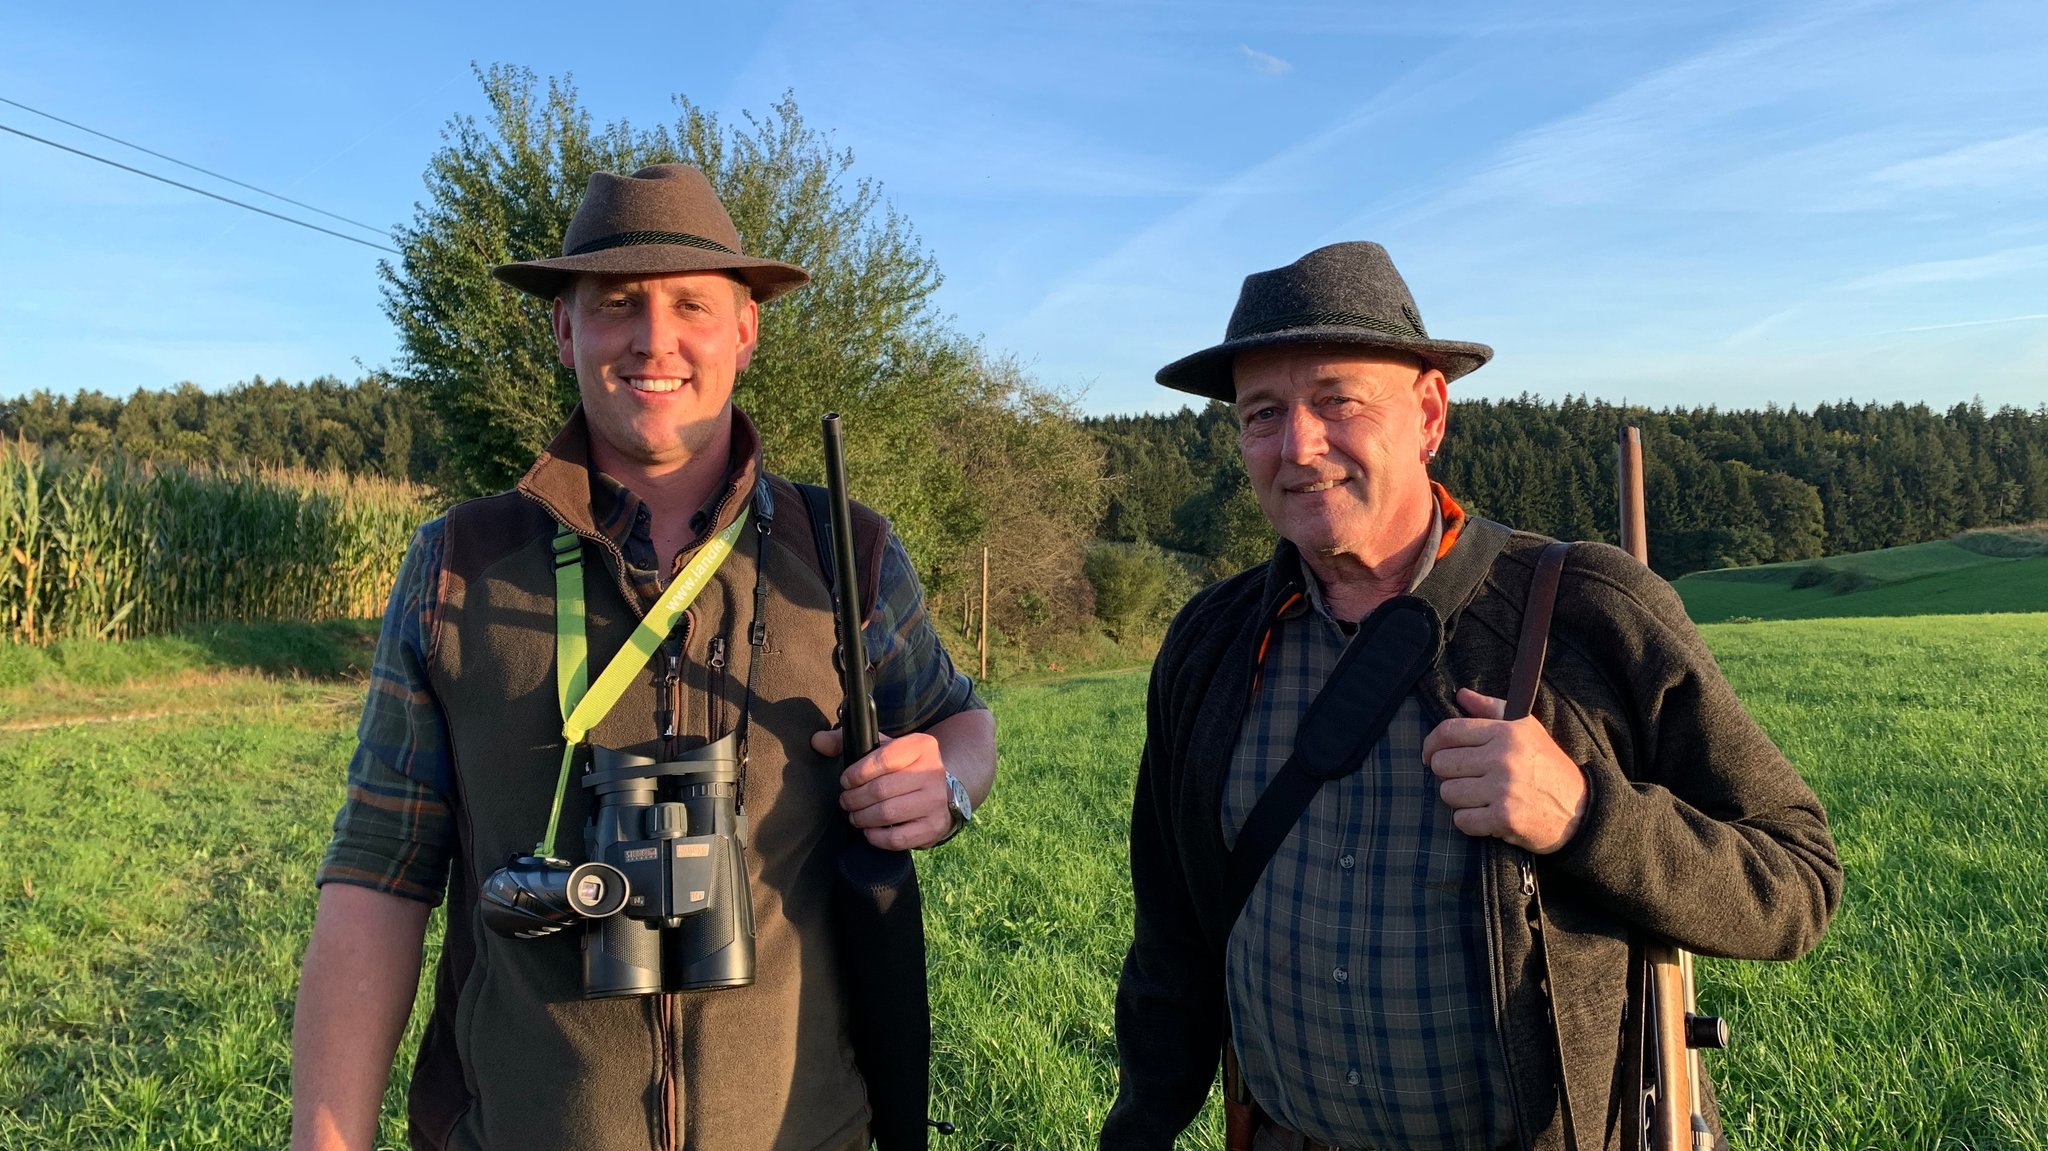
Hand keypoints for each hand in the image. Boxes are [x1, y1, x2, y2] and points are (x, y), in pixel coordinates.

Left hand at [810, 727, 952, 850]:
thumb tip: (817, 741)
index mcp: (921, 746)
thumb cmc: (905, 767)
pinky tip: (870, 830)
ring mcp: (937, 802)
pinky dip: (876, 837)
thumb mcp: (884, 747)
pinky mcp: (934, 827)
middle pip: (881, 790)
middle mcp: (933, 772)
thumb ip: (847, 740)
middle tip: (846, 801)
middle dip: (854, 799)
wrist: (943, 789)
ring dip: (862, 818)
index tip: (846, 781)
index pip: (882, 759)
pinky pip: (897, 838)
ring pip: (887, 814)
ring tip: (855, 815)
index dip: (856, 774)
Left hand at [1422, 688, 1588, 853]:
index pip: (1448, 731)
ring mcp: (1503, 789)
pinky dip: (1470, 822)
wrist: (1580, 808)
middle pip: (1442, 764)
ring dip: (1459, 800)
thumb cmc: (1547, 766)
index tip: (1430, 755)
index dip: (1431, 744)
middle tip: (1466, 779)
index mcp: (1505, 733)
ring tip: (1480, 798)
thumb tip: (1461, 695)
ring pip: (1448, 793)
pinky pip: (1462, 820)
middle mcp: (1503, 758)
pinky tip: (1486, 817)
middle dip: (1448, 774)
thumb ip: (1491, 709)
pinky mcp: (1504, 818)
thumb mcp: (1526, 729)